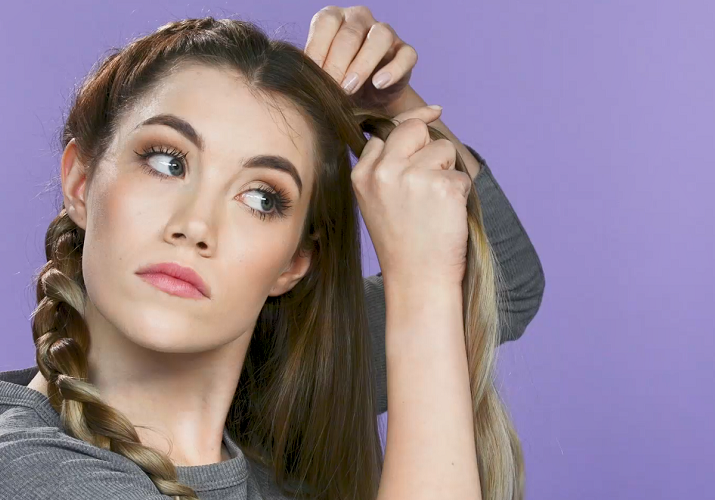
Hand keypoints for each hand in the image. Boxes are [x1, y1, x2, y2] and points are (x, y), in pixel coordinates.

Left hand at [304, 5, 416, 109]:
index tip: (312, 75)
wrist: (367, 100)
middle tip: (331, 88)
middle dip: (338, 62)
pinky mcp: (405, 52)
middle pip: (351, 33)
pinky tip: (379, 83)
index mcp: (335, 18)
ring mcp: (386, 33)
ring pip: (380, 37)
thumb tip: (300, 77)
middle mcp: (360, 19)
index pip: (326, 22)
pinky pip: (405, 55)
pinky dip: (393, 69)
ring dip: (363, 63)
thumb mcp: (321, 75)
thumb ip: (313, 70)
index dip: (318, 48)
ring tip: (351, 87)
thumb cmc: (337, 83)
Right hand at [351, 106, 472, 287]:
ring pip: (443, 149)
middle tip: (433, 178)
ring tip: (434, 207)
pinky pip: (462, 174)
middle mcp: (384, 171)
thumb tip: (417, 125)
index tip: (432, 114)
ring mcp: (413, 177)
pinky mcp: (443, 187)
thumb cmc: (402, 243)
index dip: (411, 129)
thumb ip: (385, 167)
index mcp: (363, 174)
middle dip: (430, 145)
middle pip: (414, 128)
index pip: (387, 132)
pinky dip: (461, 194)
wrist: (418, 279)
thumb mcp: (377, 201)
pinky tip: (446, 216)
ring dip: (447, 173)